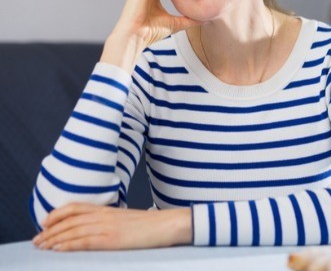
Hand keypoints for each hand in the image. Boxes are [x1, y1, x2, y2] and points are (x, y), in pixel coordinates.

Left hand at [32, 203, 191, 250]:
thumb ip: (108, 221)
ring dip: (54, 239)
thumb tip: (93, 229)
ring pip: (73, 231)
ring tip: (42, 247)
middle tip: (36, 240)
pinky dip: (68, 245)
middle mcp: (103, 216)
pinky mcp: (111, 239)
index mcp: (107, 209)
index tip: (44, 223)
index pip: (75, 207)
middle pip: (69, 221)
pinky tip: (58, 249)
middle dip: (49, 231)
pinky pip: (84, 241)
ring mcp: (107, 227)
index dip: (56, 214)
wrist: (167, 225)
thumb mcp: (125, 219)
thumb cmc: (149, 225)